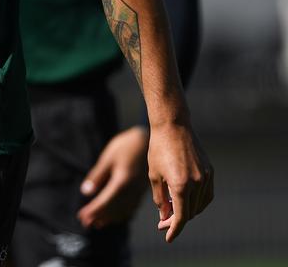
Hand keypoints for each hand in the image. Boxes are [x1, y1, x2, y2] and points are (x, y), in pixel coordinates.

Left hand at [77, 126, 148, 228]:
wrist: (148, 140)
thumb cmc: (125, 146)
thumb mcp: (108, 157)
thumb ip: (97, 176)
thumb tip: (86, 192)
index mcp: (122, 181)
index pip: (105, 201)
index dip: (93, 210)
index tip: (82, 217)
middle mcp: (132, 190)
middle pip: (114, 208)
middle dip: (99, 216)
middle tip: (86, 224)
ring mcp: (139, 191)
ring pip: (124, 210)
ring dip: (110, 217)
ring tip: (98, 224)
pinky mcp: (143, 190)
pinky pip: (133, 206)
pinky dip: (123, 214)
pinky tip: (117, 218)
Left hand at [146, 122, 213, 241]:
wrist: (173, 127)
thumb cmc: (158, 149)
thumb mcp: (154, 175)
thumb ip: (160, 198)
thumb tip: (165, 217)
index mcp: (181, 185)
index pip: (181, 217)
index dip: (174, 229)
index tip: (168, 238)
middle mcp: (197, 183)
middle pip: (190, 212)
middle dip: (176, 220)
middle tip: (162, 223)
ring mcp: (207, 177)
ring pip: (199, 205)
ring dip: (187, 211)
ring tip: (172, 210)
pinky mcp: (211, 171)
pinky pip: (206, 194)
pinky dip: (198, 202)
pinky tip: (187, 201)